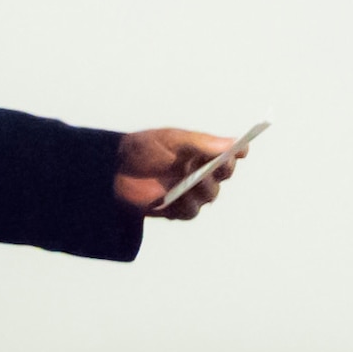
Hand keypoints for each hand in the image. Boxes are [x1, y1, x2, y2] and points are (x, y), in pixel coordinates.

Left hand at [115, 128, 243, 219]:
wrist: (111, 170)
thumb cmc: (142, 149)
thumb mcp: (170, 140)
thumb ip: (200, 143)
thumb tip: (232, 143)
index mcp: (201, 152)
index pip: (227, 153)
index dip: (237, 151)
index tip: (241, 149)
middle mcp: (199, 171)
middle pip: (223, 174)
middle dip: (223, 169)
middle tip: (220, 164)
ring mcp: (189, 192)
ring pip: (210, 194)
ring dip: (206, 187)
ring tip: (197, 180)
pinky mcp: (175, 209)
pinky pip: (190, 211)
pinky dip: (188, 204)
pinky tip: (181, 198)